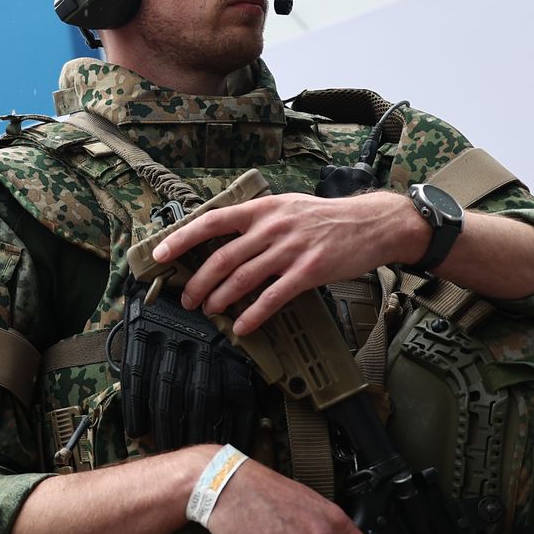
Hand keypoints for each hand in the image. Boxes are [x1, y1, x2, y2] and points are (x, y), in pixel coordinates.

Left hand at [151, 191, 419, 335]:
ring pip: (242, 279)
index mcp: (263, 209)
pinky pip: (272, 297)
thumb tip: (223, 240)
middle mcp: (272, 227)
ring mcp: (290, 249)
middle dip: (198, 282)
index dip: (182, 238)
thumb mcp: (288, 206)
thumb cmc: (326, 218)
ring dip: (219, 299)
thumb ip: (257, 221)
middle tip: (187, 299)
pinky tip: (242, 327)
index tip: (160, 255)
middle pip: (222, 258)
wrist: (374, 223)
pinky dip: (253, 315)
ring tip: (208, 311)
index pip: (212, 221)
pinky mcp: (308, 272)